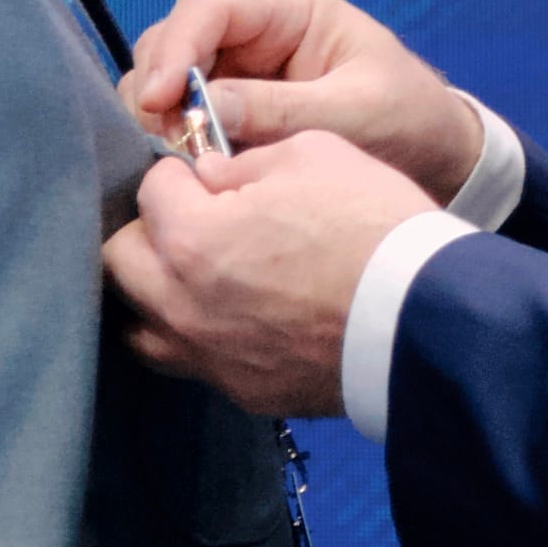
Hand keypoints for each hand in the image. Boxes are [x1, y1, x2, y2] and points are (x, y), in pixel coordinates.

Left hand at [104, 132, 433, 421]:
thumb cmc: (373, 225)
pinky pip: (195, 362)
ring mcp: (211, 358)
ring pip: (140, 329)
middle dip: (147, 231)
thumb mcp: (313, 154)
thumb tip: (209, 177)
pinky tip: (235, 317)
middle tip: (190, 219)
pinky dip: (200, 336)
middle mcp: (183, 307)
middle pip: (119, 262)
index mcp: (191, 240)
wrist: (427, 319)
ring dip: (154, 295)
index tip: (203, 174)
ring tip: (192, 276)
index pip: (148, 191)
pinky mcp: (244, 393)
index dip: (177, 173)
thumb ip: (241, 163)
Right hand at [126, 0, 482, 199]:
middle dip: (158, 85)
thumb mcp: (354, 116)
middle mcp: (254, 28)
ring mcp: (239, 66)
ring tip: (176, 158)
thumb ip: (281, 111)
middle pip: (175, 37)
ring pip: (168, 75)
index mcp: (291, 7)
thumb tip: (204, 112)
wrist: (434, 155)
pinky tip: (185, 167)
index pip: (210, 7)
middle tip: (164, 141)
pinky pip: (183, 112)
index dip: (175, 48)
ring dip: (160, 115)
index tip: (158, 99)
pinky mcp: (232, 107)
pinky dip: (174, 136)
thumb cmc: (407, 120)